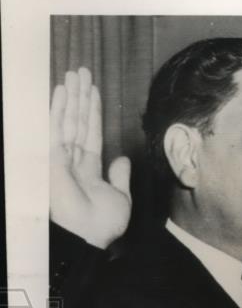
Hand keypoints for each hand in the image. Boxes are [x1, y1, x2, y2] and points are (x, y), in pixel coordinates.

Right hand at [50, 67, 131, 247]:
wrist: (90, 236)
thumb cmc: (103, 224)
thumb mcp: (120, 197)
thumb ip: (120, 176)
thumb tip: (123, 158)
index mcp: (89, 169)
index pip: (91, 133)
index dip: (93, 111)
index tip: (94, 91)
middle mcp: (73, 160)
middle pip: (78, 121)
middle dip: (81, 96)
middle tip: (83, 71)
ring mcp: (62, 157)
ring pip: (68, 119)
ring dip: (72, 95)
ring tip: (76, 73)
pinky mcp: (53, 157)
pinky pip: (58, 127)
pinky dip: (60, 108)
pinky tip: (64, 90)